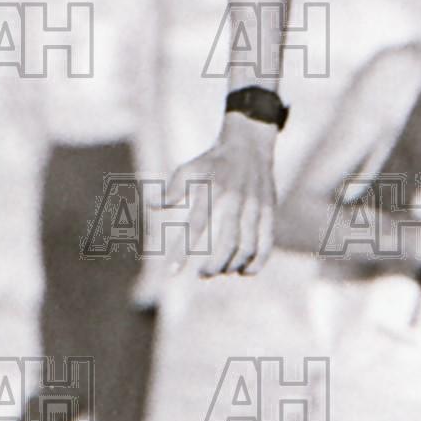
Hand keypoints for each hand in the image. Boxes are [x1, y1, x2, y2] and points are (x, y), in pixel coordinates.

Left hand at [168, 116, 275, 277]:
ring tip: (220, 271)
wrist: (249, 146)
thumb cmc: (212, 163)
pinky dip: (257, 262)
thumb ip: (172, 189)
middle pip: (227, 242)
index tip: (171, 273)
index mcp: (213, 189)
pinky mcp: (269, 212)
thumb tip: (151, 204)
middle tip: (202, 274)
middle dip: (213, 265)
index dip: (183, 251)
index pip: (196, 225)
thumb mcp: (190, 169)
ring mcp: (255, 206)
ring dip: (233, 265)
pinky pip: (267, 243)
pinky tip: (243, 271)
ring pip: (248, 246)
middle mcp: (236, 199)